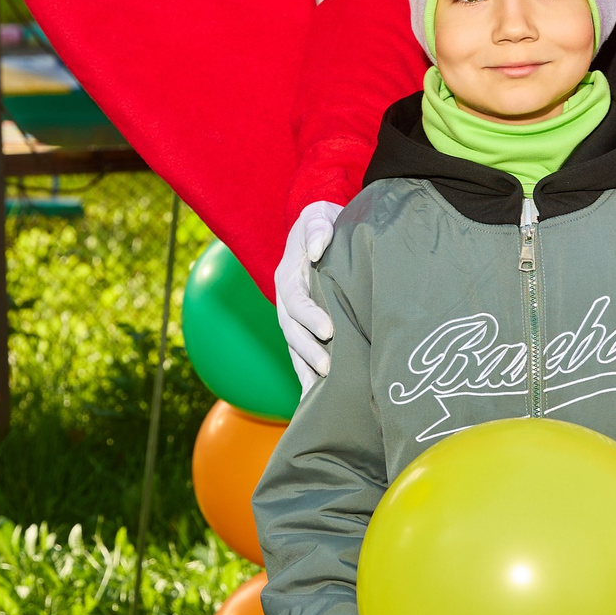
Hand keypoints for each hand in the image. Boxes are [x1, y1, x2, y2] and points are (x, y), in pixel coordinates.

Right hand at [277, 202, 342, 392]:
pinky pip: (302, 354)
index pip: (295, 300)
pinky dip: (307, 375)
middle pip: (292, 330)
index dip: (310, 315)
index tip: (328, 329)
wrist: (323, 229)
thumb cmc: (323, 222)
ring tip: (322, 391)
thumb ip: (318, 229)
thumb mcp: (319, 216)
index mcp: (288, 275)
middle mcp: (287, 300)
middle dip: (308, 351)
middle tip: (328, 368)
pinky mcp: (304, 327)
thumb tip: (317, 248)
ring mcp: (294, 317)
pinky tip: (317, 398)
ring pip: (294, 347)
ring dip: (306, 369)